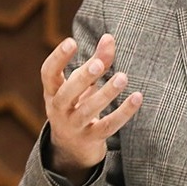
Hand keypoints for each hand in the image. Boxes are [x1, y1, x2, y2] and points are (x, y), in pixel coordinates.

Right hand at [41, 34, 142, 182]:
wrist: (71, 148)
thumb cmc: (78, 103)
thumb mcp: (84, 83)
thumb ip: (98, 59)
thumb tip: (109, 37)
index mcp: (53, 91)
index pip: (48, 74)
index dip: (57, 57)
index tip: (71, 41)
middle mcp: (58, 110)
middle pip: (66, 94)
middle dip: (82, 78)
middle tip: (99, 64)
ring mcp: (73, 127)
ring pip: (88, 111)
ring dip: (106, 93)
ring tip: (123, 77)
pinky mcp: (91, 139)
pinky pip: (108, 126)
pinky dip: (124, 112)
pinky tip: (138, 97)